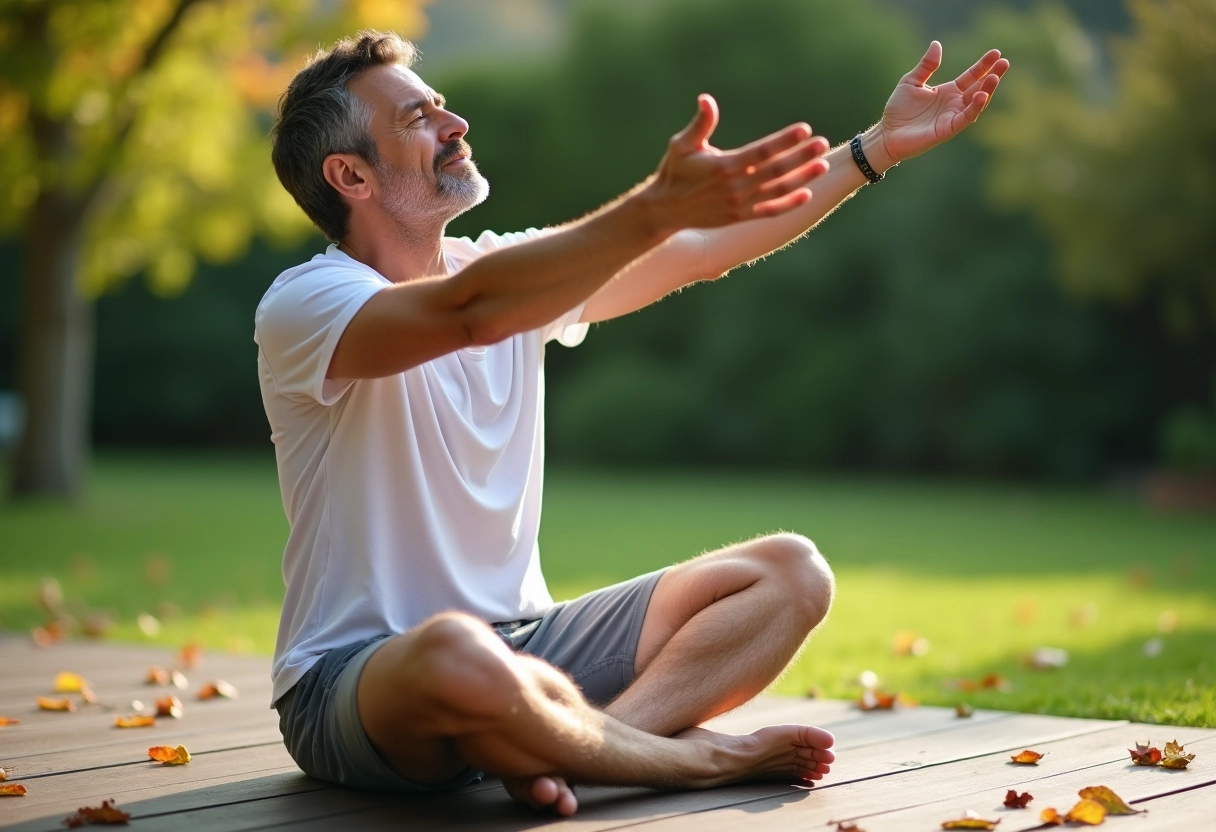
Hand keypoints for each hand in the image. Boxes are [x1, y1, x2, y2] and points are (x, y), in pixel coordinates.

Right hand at [644, 94, 830, 230]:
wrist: (665, 210)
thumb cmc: (674, 172)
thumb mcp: (682, 145)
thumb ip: (700, 124)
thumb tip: (706, 99)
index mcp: (724, 166)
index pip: (761, 151)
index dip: (784, 140)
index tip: (804, 130)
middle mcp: (735, 186)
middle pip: (776, 170)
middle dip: (801, 157)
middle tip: (822, 144)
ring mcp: (740, 204)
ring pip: (778, 190)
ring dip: (802, 178)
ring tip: (822, 166)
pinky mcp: (740, 217)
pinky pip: (770, 211)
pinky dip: (789, 204)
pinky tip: (806, 193)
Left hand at [869, 41, 1008, 169]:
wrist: (887, 133)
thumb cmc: (898, 110)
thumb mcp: (911, 81)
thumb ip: (926, 66)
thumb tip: (936, 44)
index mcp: (948, 91)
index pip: (971, 76)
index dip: (983, 66)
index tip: (996, 53)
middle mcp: (954, 104)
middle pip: (979, 88)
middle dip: (992, 76)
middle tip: (1004, 62)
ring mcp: (952, 117)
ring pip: (976, 103)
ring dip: (987, 90)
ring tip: (995, 78)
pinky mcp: (948, 129)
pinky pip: (965, 118)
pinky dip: (975, 108)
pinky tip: (982, 96)